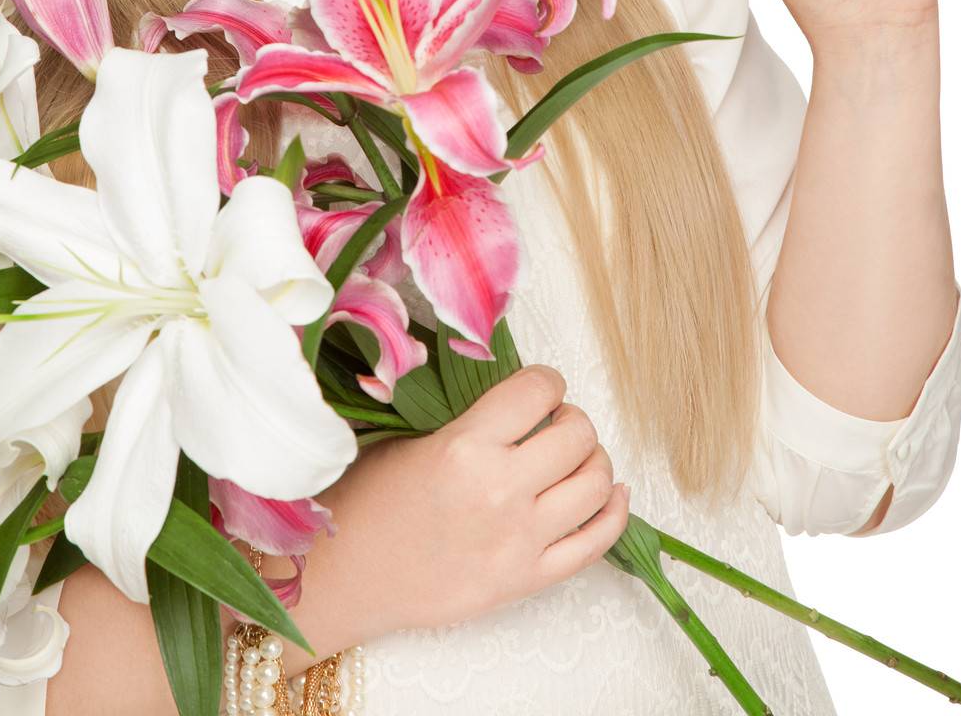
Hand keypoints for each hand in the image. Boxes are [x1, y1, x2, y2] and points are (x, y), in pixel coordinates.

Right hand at [315, 365, 629, 637]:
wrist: (346, 577)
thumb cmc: (366, 501)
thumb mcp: (408, 438)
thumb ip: (467, 418)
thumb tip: (517, 398)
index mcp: (465, 447)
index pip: (537, 391)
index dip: (546, 381)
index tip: (540, 386)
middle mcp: (500, 491)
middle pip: (577, 435)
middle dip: (572, 418)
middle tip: (554, 421)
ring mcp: (518, 541)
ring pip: (596, 485)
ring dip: (593, 459)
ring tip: (573, 456)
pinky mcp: (525, 580)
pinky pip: (595, 543)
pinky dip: (614, 512)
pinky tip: (610, 494)